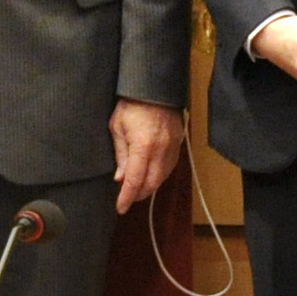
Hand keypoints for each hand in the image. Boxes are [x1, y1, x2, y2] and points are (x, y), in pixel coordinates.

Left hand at [107, 100, 186, 214]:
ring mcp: (173, 147)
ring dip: (150, 186)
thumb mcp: (117, 127)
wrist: (154, 87)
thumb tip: (120, 178)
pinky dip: (160, 176)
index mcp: (143, 146)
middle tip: (128, 199)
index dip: (127, 197)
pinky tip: (151, 176)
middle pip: (152, 183)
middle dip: (139, 194)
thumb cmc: (130, 105)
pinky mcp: (179, 143)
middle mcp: (161, 150)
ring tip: (137, 189)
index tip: (120, 208)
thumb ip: (120, 154)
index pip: (134, 180)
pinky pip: (170, 167)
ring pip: (163, 177)